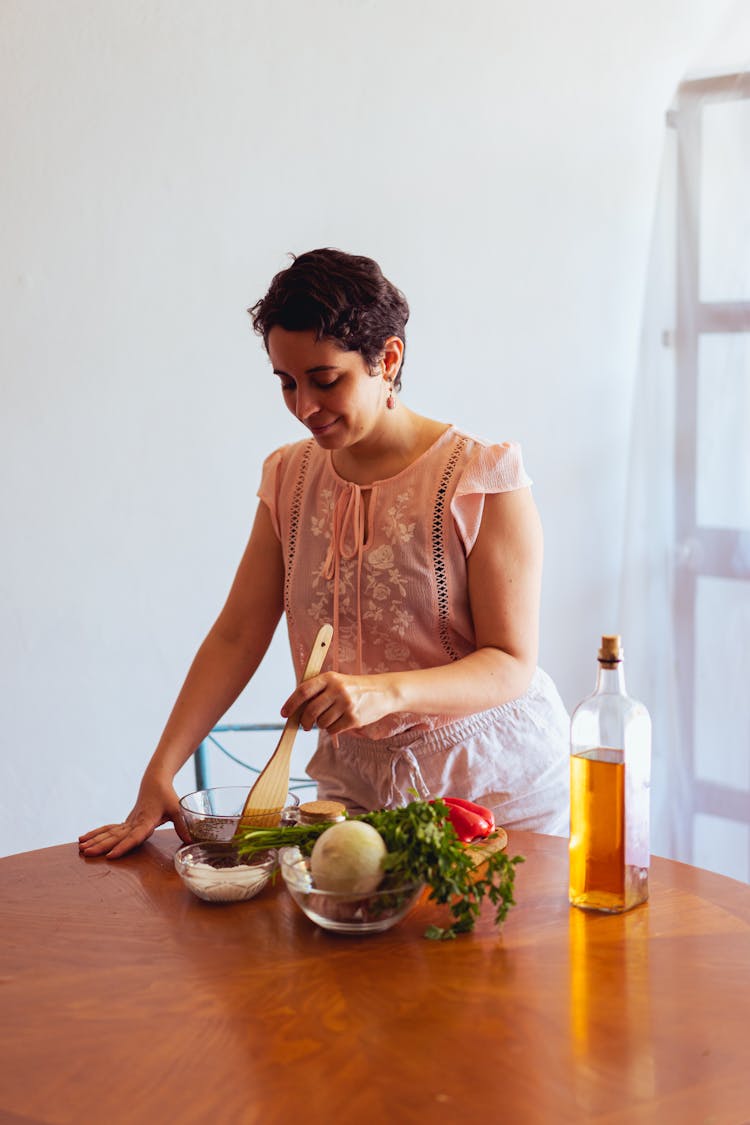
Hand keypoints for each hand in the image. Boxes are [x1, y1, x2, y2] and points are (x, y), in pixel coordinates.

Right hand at [78, 774, 189, 858]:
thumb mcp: (178, 809)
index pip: (134, 836)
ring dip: (95, 840)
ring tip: (81, 848)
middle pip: (116, 836)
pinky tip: (83, 840)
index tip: (111, 855)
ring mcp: (127, 822)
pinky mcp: (125, 823)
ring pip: (109, 833)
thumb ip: (183, 825)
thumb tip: (192, 841)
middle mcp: (134, 822)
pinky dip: (96, 834)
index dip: (123, 846)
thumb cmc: (167, 796)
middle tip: (87, 853)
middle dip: (101, 845)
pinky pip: (108, 829)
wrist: (154, 782)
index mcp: (146, 820)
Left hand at [281, 671, 396, 734]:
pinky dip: (331, 729)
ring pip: (321, 722)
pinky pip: (332, 730)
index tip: (284, 713)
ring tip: (329, 719)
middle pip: (310, 711)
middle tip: (304, 725)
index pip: (304, 691)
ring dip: (321, 725)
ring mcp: (346, 704)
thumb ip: (318, 692)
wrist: (383, 692)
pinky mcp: (353, 718)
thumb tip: (296, 709)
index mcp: (330, 678)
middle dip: (304, 721)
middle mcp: (337, 690)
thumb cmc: (355, 688)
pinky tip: (339, 722)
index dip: (291, 703)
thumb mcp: (337, 682)